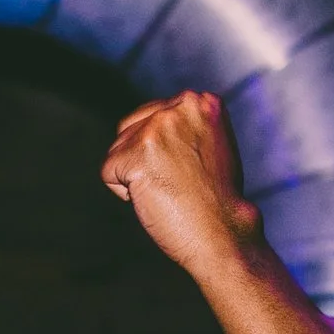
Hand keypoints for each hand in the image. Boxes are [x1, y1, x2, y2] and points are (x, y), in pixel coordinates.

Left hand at [100, 91, 264, 277]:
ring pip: (117, 150)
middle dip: (142, 161)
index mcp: (201, 100)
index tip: (184, 171)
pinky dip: (124, 193)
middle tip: (175, 184)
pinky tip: (155, 199)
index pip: (151, 115)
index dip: (160, 151)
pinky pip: (109, 172)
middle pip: (130, 129)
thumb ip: (185, 127)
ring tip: (169, 191)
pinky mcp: (138, 154)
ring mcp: (158, 128)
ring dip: (134, 177)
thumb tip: (154, 122)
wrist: (223, 233)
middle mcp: (180, 105)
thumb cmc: (218, 199)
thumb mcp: (212, 145)